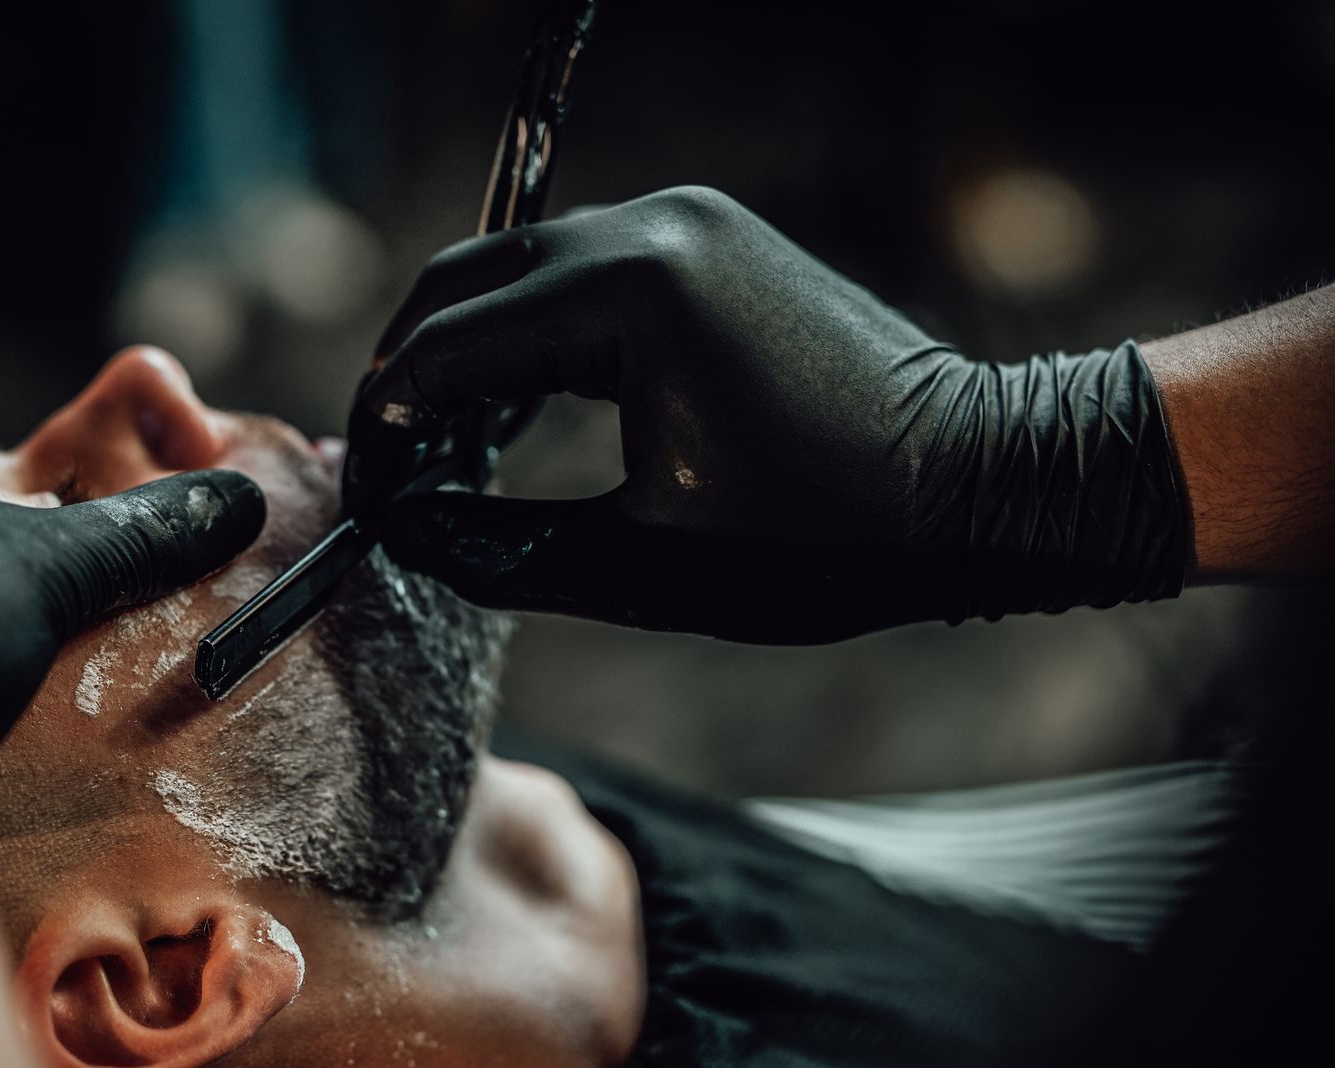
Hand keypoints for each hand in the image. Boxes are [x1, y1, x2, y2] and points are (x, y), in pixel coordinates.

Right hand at [347, 187, 1190, 640]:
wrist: (984, 486)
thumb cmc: (831, 537)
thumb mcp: (648, 563)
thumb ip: (504, 548)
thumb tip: (407, 538)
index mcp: (634, 296)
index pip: (450, 344)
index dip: (389, 423)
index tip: (363, 491)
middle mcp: (654, 230)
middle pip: (467, 281)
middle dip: (408, 372)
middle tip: (385, 466)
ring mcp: (688, 223)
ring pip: (518, 268)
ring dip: (465, 348)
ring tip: (438, 448)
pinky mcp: (711, 239)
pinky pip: (579, 271)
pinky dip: (529, 330)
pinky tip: (516, 407)